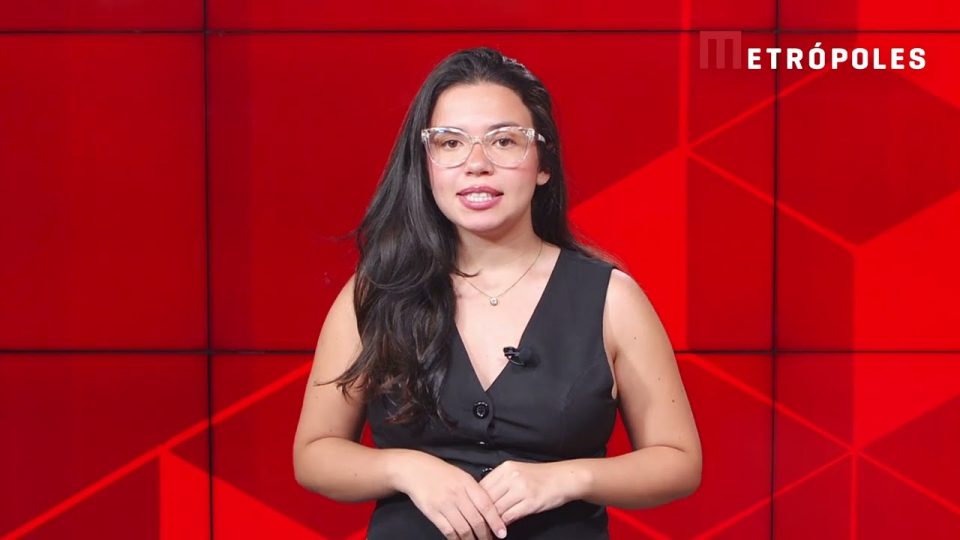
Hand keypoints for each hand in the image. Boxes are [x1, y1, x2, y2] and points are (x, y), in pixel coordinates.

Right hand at [393, 451, 507, 539]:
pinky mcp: (432, 513)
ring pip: (463, 529)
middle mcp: (457, 494)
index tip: (502, 533)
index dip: (496, 521)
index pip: (486, 505)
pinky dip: (456, 539)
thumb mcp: (461, 475)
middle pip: (476, 520)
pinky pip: (448, 531)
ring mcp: (444, 504)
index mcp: (467, 483)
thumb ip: (475, 490)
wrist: (415, 470)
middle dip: (485, 535)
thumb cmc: (441, 473)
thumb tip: (490, 509)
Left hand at [478, 460, 581, 525]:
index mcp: (505, 468)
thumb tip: (482, 498)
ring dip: (491, 522)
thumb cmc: (540, 477)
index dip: (475, 502)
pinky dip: (503, 524)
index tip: (471, 512)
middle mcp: (511, 477)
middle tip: (475, 525)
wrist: (564, 478)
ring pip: (497, 509)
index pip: (482, 486)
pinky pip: (510, 516)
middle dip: (481, 514)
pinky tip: (500, 529)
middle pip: (487, 499)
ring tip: (486, 530)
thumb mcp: (517, 473)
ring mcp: (521, 489)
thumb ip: (501, 483)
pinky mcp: (531, 502)